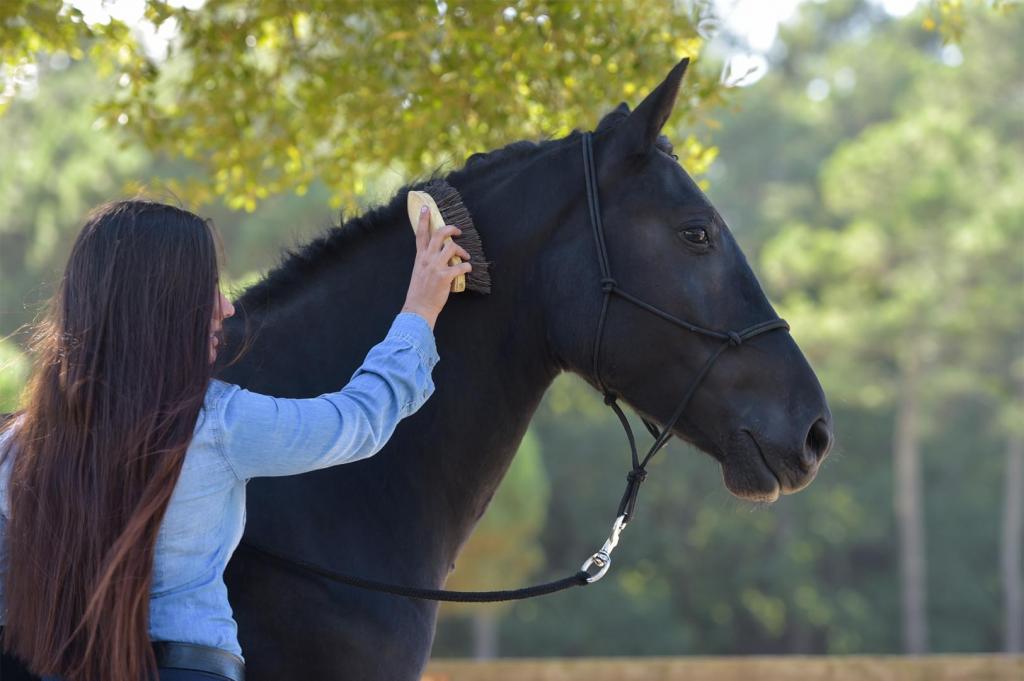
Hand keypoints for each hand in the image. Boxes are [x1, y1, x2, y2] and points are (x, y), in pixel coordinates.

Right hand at [402, 205, 472, 328]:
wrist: (419, 307)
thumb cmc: (420, 291)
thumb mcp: (420, 271)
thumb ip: (427, 261)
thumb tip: (440, 255)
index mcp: (420, 257)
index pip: (420, 234)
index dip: (423, 219)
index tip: (426, 208)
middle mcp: (427, 259)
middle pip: (439, 234)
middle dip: (450, 228)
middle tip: (458, 231)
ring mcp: (436, 267)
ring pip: (452, 248)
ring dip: (462, 251)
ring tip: (465, 256)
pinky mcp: (445, 277)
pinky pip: (461, 266)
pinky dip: (467, 266)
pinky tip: (467, 269)